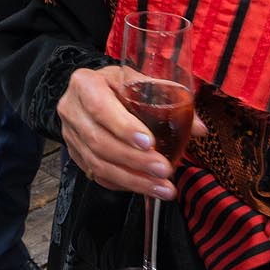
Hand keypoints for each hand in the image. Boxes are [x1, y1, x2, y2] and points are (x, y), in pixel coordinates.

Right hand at [56, 65, 207, 199]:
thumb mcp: (138, 81)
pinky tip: (146, 188)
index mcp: (85, 84)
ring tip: (163, 188)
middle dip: (135, 160)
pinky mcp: (75, 155)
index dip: (123, 127)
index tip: (149, 142)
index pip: (100, 107)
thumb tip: (199, 128)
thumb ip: (168, 99)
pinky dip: (124, 184)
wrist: (89, 94)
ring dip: (134, 179)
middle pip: (99, 141)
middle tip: (164, 169)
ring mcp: (70, 135)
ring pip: (98, 164)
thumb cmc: (118, 86)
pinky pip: (98, 175)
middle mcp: (72, 109)